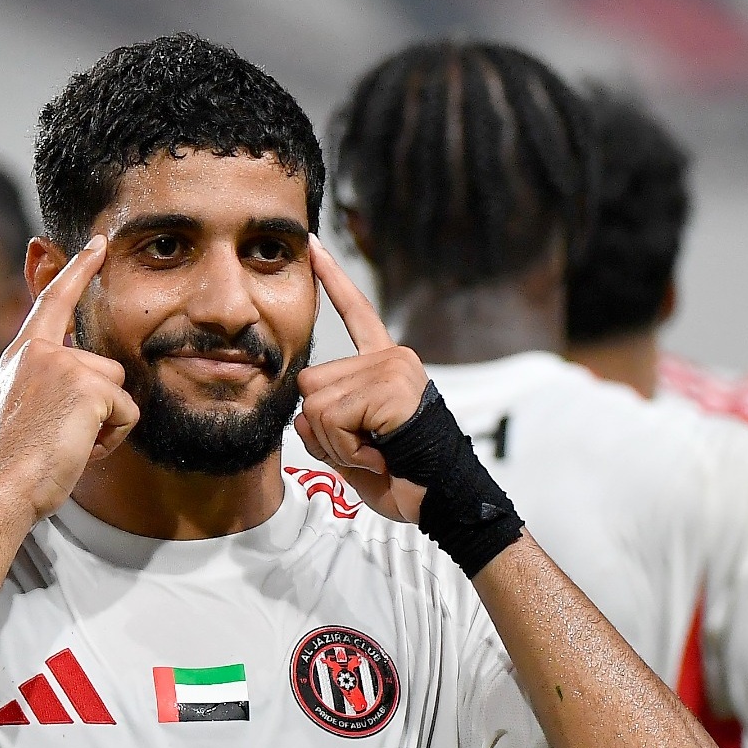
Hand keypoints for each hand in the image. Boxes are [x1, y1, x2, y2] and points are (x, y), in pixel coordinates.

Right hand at [0, 236, 139, 520]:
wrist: (4, 485)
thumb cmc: (17, 458)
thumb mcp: (25, 404)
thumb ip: (49, 378)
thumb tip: (88, 373)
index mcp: (23, 353)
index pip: (54, 300)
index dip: (77, 270)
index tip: (97, 244)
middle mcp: (40, 351)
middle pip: (106, 366)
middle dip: (101, 407)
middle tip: (64, 435)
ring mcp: (64, 366)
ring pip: (119, 389)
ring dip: (107, 423)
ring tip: (70, 441)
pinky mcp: (89, 388)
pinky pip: (128, 411)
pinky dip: (114, 437)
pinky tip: (81, 448)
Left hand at [295, 236, 429, 521]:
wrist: (446, 501)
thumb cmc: (404, 479)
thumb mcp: (351, 450)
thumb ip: (323, 426)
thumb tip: (301, 414)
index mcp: (385, 365)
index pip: (356, 314)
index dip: (333, 280)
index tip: (314, 246)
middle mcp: (391, 358)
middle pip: (310, 384)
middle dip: (322, 429)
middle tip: (363, 449)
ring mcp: (393, 369)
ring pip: (315, 405)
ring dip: (334, 443)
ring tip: (374, 454)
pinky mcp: (392, 387)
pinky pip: (333, 418)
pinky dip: (345, 448)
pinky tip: (378, 455)